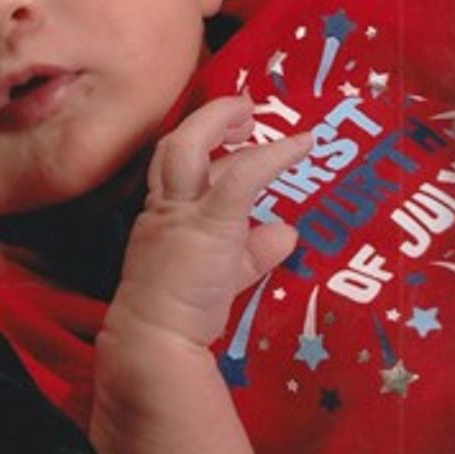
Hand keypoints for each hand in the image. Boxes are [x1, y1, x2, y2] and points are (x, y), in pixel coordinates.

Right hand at [110, 94, 311, 346]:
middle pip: (177, 143)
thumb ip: (253, 250)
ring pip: (188, 145)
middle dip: (210, 120)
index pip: (180, 166)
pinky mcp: (204, 224)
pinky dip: (272, 156)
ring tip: (253, 114)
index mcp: (162, 212)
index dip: (206, 142)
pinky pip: (238, 177)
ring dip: (221, 121)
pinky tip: (301, 146)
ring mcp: (179, 212)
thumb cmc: (180, 311)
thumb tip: (286, 231)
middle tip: (245, 113)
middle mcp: (165, 204)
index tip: (234, 134)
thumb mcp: (226, 272)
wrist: (154, 339)